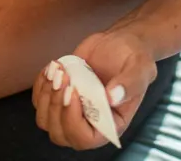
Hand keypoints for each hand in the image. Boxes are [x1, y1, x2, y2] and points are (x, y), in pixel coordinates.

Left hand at [32, 30, 157, 149]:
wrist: (120, 42)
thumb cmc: (134, 58)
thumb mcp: (140, 68)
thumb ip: (130, 83)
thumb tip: (113, 97)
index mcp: (110, 123)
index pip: (84, 139)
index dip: (72, 120)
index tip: (73, 92)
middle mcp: (89, 122)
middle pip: (59, 133)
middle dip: (56, 106)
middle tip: (64, 76)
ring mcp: (72, 110)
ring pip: (45, 119)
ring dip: (46, 95)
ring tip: (58, 70)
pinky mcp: (60, 95)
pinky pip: (39, 100)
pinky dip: (41, 84)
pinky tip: (53, 67)